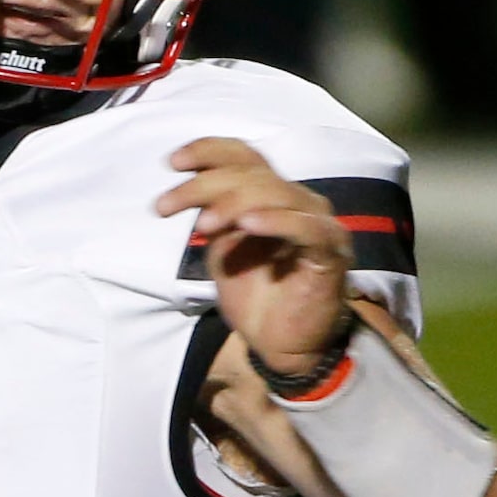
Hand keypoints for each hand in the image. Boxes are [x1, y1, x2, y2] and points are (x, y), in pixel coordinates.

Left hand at [156, 139, 353, 375]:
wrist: (281, 345)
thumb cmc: (255, 294)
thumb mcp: (222, 249)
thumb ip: (213, 216)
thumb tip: (188, 189)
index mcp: (272, 195)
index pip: (244, 156)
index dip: (209, 151)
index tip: (172, 162)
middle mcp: (298, 201)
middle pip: (252, 174)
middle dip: (204, 185)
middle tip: (167, 206)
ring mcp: (317, 223)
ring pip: (276, 193)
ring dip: (234, 204)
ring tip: (203, 225)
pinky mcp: (330, 252)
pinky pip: (306, 228)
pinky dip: (276, 221)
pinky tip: (247, 225)